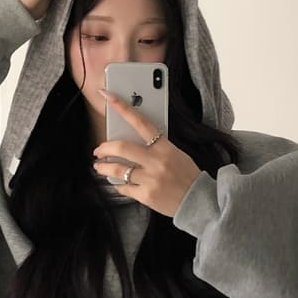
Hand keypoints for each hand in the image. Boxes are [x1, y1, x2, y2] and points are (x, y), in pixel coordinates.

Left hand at [92, 89, 201, 217]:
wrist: (199, 201)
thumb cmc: (187, 176)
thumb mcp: (176, 154)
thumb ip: (156, 147)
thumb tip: (133, 141)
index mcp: (164, 147)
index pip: (140, 122)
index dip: (122, 107)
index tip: (108, 96)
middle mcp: (156, 161)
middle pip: (121, 147)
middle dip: (104, 148)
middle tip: (98, 150)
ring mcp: (150, 179)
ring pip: (117, 170)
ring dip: (104, 168)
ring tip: (99, 167)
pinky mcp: (146, 195)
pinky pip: (123, 188)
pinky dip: (117, 185)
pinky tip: (117, 184)